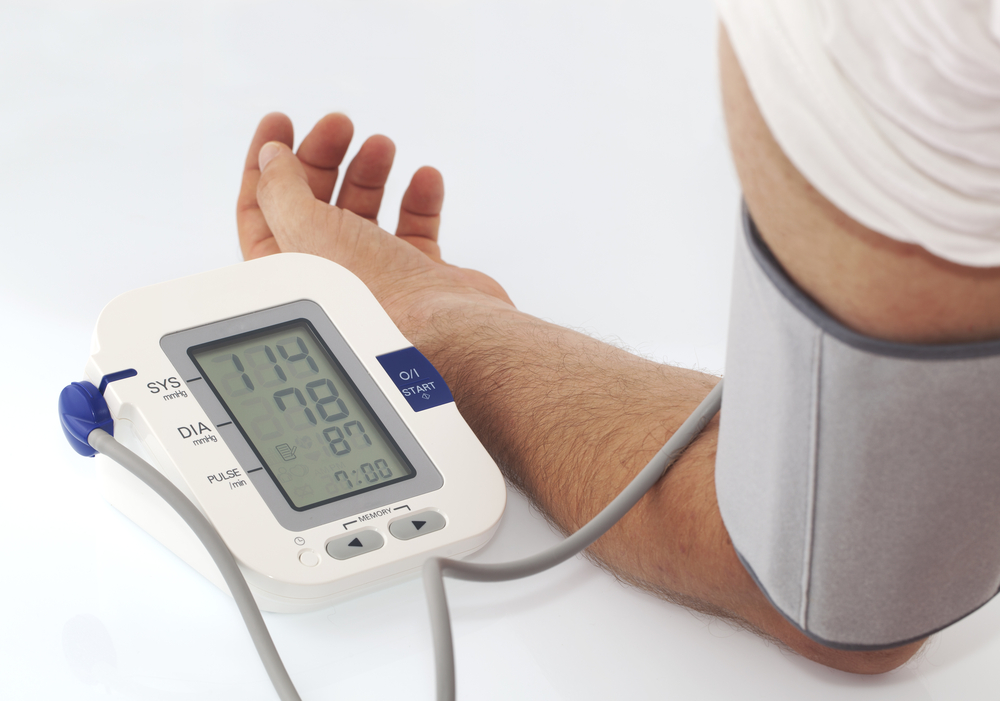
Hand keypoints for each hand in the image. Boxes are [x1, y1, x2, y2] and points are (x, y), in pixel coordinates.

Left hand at [236, 113, 512, 340]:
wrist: (445, 332)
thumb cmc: (371, 297)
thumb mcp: (305, 228)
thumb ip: (283, 189)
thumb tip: (270, 159)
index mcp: (288, 275)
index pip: (261, 211)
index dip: (266, 163)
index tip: (280, 122)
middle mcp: (329, 279)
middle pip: (315, 205)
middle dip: (323, 158)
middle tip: (339, 124)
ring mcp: (377, 279)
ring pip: (364, 214)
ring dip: (369, 173)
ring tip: (381, 145)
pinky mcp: (420, 279)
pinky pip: (414, 229)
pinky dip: (418, 199)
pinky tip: (425, 178)